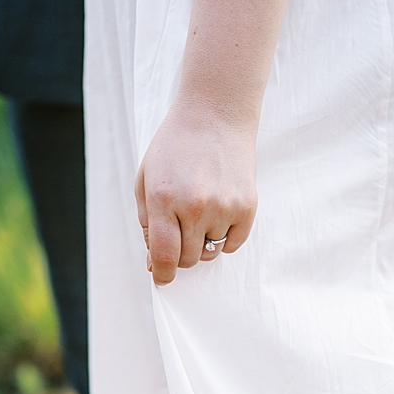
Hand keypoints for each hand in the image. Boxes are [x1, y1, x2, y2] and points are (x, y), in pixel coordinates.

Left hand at [135, 101, 258, 285]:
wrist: (216, 115)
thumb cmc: (175, 147)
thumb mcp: (146, 180)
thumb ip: (147, 223)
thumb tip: (154, 262)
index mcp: (163, 199)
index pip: (163, 256)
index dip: (161, 274)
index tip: (162, 279)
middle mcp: (194, 206)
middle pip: (187, 259)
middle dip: (179, 256)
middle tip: (179, 234)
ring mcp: (224, 206)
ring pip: (210, 252)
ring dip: (201, 243)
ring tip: (198, 214)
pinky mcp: (248, 205)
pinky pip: (234, 243)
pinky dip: (224, 238)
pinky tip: (217, 214)